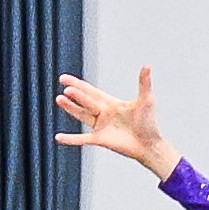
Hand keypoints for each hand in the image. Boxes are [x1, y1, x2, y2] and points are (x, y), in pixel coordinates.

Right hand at [55, 65, 176, 178]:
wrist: (149, 144)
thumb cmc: (149, 123)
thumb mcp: (146, 100)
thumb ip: (144, 83)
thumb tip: (147, 65)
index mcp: (111, 103)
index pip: (90, 91)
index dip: (78, 84)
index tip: (64, 79)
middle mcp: (103, 113)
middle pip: (85, 101)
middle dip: (75, 94)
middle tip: (64, 87)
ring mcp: (101, 127)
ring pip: (81, 115)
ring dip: (71, 108)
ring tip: (59, 99)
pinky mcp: (100, 139)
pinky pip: (82, 139)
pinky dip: (71, 139)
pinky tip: (59, 137)